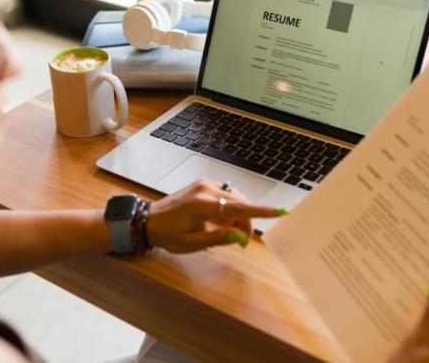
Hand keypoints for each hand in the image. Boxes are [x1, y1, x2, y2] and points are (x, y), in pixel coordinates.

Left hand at [146, 179, 285, 252]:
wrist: (148, 220)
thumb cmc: (168, 235)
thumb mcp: (192, 244)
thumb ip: (218, 239)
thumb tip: (240, 236)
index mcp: (201, 206)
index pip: (238, 208)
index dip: (261, 212)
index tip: (280, 212)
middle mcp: (205, 190)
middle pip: (240, 203)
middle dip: (247, 221)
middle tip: (241, 243)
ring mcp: (203, 184)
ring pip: (234, 198)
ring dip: (238, 214)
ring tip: (228, 231)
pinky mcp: (202, 184)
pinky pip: (225, 194)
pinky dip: (229, 207)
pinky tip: (222, 221)